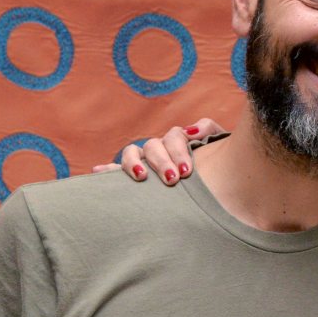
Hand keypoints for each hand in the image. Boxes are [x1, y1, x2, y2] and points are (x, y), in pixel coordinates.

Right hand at [92, 118, 227, 183]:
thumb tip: (192, 130)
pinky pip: (115, 171)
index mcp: (179, 141)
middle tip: (172, 180)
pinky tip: (97, 170)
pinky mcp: (134, 175)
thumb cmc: (218, 166)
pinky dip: (106, 170)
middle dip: (162, 162)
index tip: (186, 171)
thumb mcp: (218, 146)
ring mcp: (144, 161)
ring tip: (141, 176)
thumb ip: (209, 131)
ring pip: (132, 153)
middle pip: (153, 146)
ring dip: (133, 163)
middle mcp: (160, 149)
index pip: (174, 137)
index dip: (178, 151)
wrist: (220, 186)